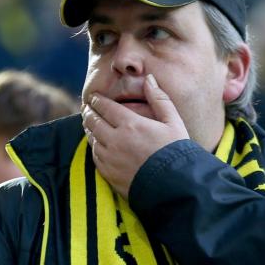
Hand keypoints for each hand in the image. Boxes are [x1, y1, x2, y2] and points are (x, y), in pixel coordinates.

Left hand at [82, 74, 188, 198]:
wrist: (175, 186)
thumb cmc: (176, 152)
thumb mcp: (173, 122)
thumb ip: (159, 99)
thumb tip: (148, 79)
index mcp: (130, 124)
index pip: (105, 107)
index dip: (97, 100)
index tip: (94, 97)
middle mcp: (115, 140)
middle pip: (94, 121)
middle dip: (89, 112)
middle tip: (87, 108)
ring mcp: (110, 158)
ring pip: (92, 138)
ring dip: (89, 128)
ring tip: (89, 123)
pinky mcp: (109, 173)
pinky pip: (95, 156)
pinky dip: (94, 146)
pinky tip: (96, 144)